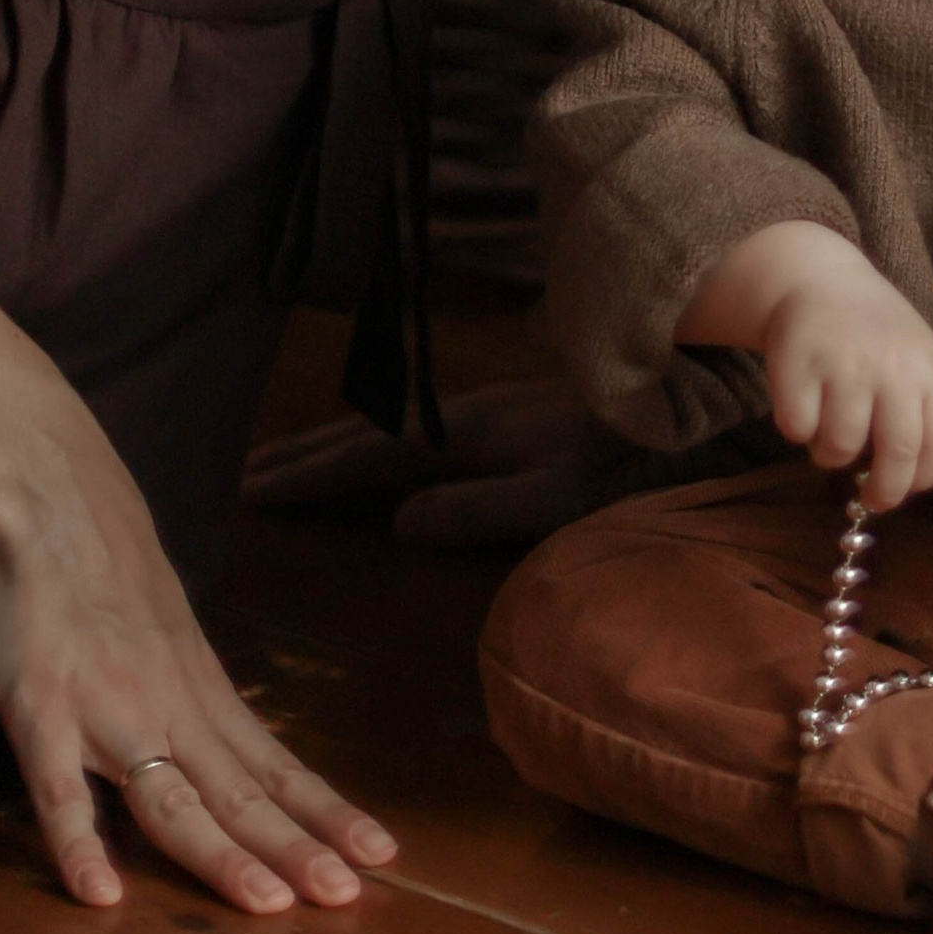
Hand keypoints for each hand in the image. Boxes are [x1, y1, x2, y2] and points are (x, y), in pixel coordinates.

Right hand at [0, 415, 396, 917]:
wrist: (41, 480)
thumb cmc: (99, 549)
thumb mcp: (164, 620)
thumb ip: (186, 681)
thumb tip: (217, 728)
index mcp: (199, 684)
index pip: (274, 764)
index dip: (325, 812)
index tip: (382, 856)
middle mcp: (168, 701)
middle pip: (240, 792)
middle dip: (297, 848)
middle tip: (350, 899)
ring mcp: (105, 707)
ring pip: (173, 799)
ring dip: (221, 858)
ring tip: (270, 909)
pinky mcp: (38, 706)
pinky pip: (59, 789)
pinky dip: (79, 844)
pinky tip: (100, 896)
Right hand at [244, 379, 645, 547]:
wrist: (688, 416)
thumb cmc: (622, 469)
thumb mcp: (552, 501)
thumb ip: (476, 510)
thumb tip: (397, 520)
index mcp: (468, 436)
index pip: (368, 456)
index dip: (309, 476)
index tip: (250, 492)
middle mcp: (469, 416)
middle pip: (369, 435)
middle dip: (306, 455)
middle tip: (244, 476)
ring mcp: (488, 412)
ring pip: (391, 429)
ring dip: (337, 445)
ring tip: (290, 462)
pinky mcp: (509, 418)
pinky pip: (417, 430)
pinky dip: (377, 443)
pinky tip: (378, 455)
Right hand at [678, 220, 932, 512]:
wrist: (820, 278)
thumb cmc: (873, 332)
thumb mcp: (914, 357)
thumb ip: (922, 409)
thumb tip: (918, 478)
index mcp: (926, 366)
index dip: (924, 476)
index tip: (908, 488)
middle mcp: (889, 365)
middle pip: (896, 452)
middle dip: (885, 491)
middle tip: (872, 499)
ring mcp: (842, 363)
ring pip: (839, 447)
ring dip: (831, 453)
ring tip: (829, 429)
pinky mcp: (797, 362)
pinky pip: (797, 429)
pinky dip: (797, 428)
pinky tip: (802, 404)